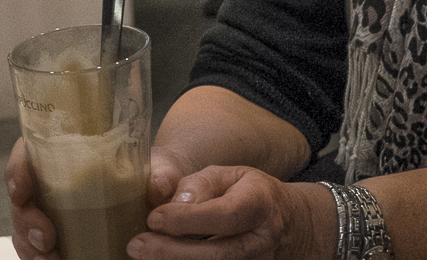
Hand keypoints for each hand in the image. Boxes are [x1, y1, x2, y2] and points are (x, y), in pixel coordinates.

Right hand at [5, 139, 190, 259]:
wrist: (158, 191)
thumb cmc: (154, 171)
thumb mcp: (162, 168)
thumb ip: (163, 176)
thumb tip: (159, 188)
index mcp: (69, 150)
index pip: (27, 153)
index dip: (17, 170)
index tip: (21, 190)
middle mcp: (52, 178)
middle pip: (21, 198)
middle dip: (26, 221)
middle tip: (48, 239)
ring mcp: (50, 207)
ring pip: (23, 228)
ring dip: (30, 246)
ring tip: (52, 258)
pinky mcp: (57, 232)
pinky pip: (36, 247)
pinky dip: (40, 257)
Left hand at [127, 167, 334, 259]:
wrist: (290, 226)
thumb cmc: (253, 195)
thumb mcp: (234, 175)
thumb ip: (204, 183)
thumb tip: (177, 202)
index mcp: (261, 204)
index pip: (225, 215)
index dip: (187, 220)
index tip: (154, 217)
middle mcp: (261, 241)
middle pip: (215, 255)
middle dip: (171, 253)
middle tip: (136, 245)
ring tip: (142, 256)